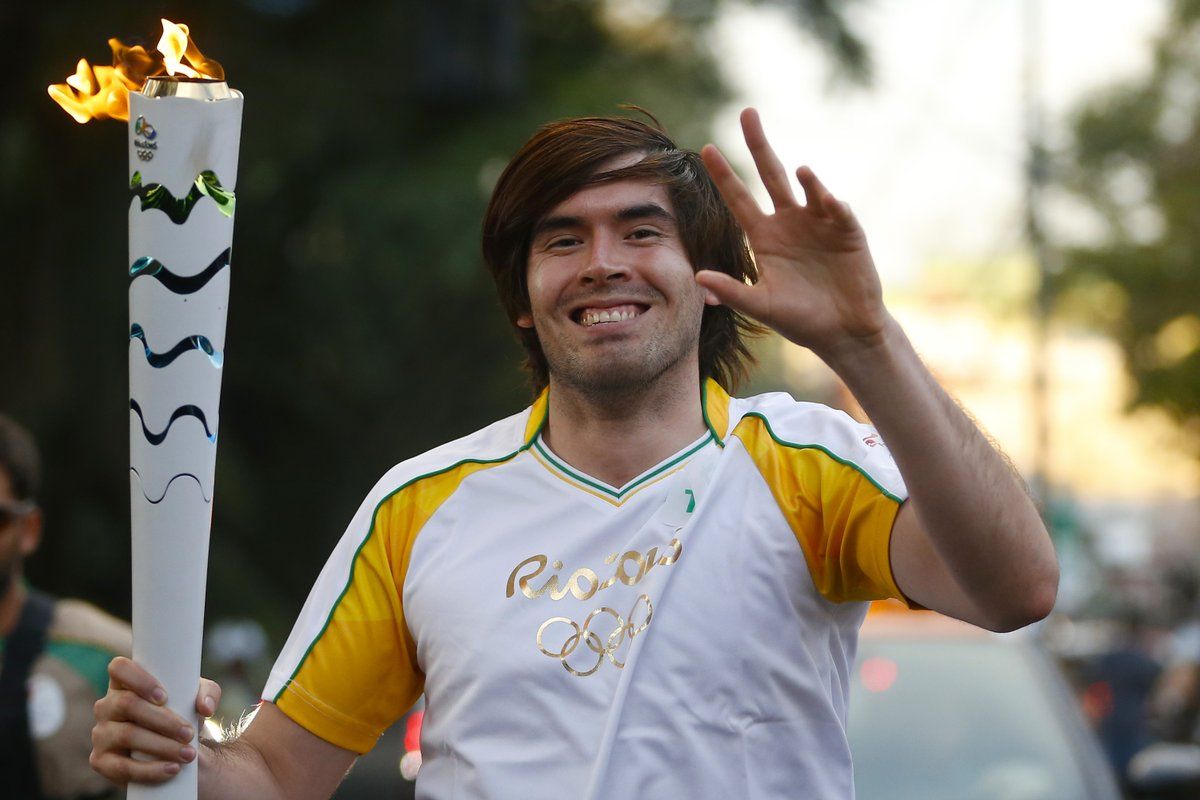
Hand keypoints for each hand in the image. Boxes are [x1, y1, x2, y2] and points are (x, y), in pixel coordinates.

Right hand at [91, 656, 221, 785]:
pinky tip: (172, 769)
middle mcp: (107, 705)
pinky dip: (150, 770)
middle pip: (128, 704)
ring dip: (161, 745)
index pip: (119, 667)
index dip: (139, 679)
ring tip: (188, 753)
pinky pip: (122, 767)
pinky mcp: (101, 761)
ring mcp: (101, 733)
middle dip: (162, 720)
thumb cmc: (181, 712)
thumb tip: (205, 708)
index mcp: (124, 683)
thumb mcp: (197, 697)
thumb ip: (207, 693)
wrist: (173, 747)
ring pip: (126, 734)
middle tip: (189, 733)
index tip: (164, 696)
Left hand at [697, 108, 888, 359]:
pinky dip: (833, 204)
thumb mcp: (761, 306)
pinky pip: (839, 211)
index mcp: (764, 237)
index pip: (738, 199)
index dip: (724, 175)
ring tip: (803, 174)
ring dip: (808, 181)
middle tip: (747, 113)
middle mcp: (789, 222)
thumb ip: (731, 292)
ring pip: (809, 190)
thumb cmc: (800, 320)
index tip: (706, 148)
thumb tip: (698, 277)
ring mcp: (819, 223)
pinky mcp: (847, 232)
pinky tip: (829, 204)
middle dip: (758, 144)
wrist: (843, 331)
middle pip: (771, 174)